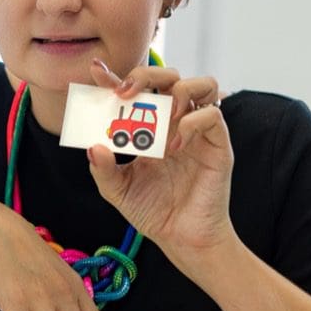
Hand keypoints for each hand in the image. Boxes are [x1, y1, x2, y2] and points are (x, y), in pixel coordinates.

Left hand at [86, 61, 236, 278]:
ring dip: (179, 89)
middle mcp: (174, 121)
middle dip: (146, 75)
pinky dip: (193, 123)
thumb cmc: (152, 210)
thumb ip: (102, 169)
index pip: (133, 92)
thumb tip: (93, 146)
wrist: (181, 238)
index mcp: (148, 126)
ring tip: (163, 113)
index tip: (95, 71)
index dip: (115, 77)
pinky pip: (213, 115)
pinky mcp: (217, 144)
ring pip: (202, 84)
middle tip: (126, 94)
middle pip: (169, 76)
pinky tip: (175, 145)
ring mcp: (197, 130)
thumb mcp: (117, 190)